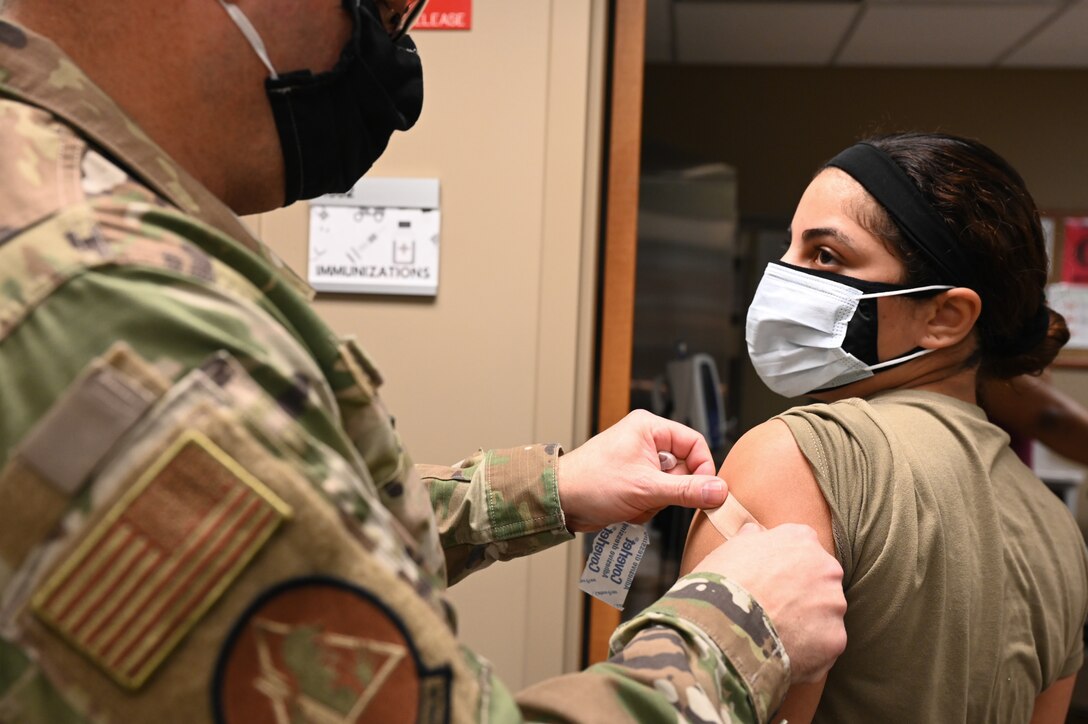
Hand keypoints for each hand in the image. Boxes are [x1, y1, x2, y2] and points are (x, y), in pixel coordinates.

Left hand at [556, 410, 726, 532]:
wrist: (560, 501)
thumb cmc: (592, 483)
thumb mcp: (646, 488)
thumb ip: (687, 490)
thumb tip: (719, 490)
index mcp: (649, 427)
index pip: (694, 443)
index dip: (703, 468)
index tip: (705, 491)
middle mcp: (645, 440)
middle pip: (684, 468)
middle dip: (671, 490)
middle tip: (655, 498)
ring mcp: (639, 462)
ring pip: (670, 486)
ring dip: (656, 501)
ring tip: (634, 502)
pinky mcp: (633, 480)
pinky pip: (655, 496)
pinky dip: (646, 507)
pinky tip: (628, 508)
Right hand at [693, 522, 846, 682]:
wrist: (724, 625)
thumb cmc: (722, 583)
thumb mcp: (730, 549)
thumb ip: (750, 538)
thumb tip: (754, 532)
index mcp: (801, 539)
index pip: (804, 549)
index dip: (787, 569)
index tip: (772, 582)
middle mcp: (826, 567)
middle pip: (821, 583)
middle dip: (803, 597)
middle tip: (775, 612)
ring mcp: (834, 604)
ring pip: (825, 616)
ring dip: (807, 626)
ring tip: (776, 637)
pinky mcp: (835, 638)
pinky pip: (825, 646)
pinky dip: (809, 652)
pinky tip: (783, 653)